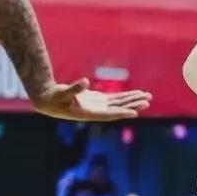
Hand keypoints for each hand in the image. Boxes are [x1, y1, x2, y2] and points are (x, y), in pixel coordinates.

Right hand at [33, 78, 151, 121]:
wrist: (48, 101)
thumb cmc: (53, 99)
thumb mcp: (62, 93)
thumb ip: (74, 88)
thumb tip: (85, 81)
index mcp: (89, 113)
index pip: (109, 114)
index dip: (122, 113)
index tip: (135, 113)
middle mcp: (97, 111)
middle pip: (119, 108)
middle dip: (133, 104)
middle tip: (148, 100)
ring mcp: (98, 106)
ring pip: (119, 103)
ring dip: (133, 100)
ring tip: (148, 97)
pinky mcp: (97, 100)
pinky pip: (114, 99)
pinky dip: (125, 97)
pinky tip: (135, 95)